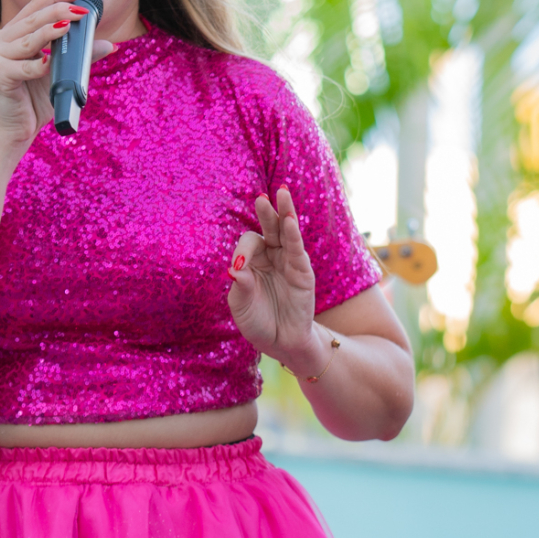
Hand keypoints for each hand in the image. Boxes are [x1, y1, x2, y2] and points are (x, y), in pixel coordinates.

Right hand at [0, 0, 106, 145]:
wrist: (17, 129)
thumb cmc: (36, 98)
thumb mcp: (61, 72)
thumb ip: (79, 56)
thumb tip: (109, 44)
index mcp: (12, 33)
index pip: (34, 6)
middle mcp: (0, 40)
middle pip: (33, 18)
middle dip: (60, 11)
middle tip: (82, 11)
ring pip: (29, 39)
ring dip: (50, 31)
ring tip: (69, 25)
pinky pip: (22, 68)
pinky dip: (37, 66)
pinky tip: (48, 63)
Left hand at [230, 188, 324, 368]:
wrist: (281, 343)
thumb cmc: (258, 322)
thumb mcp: (241, 306)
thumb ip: (241, 286)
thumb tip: (235, 269)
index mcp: (254, 261)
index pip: (250, 242)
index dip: (242, 251)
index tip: (238, 268)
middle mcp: (272, 257)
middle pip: (270, 227)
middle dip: (267, 211)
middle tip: (262, 195)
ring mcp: (289, 262)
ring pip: (287, 232)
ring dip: (285, 213)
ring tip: (282, 193)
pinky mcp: (303, 273)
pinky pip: (297, 250)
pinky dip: (294, 235)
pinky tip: (290, 222)